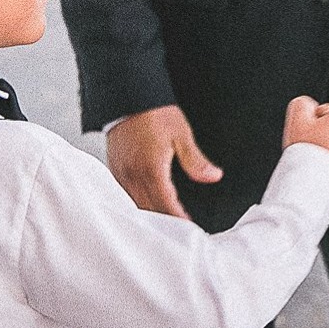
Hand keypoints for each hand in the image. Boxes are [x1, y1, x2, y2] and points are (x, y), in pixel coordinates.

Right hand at [105, 104, 222, 220]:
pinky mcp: (115, 169)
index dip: (178, 220)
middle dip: (165, 223)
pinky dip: (137, 204)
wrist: (128, 96)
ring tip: (166, 223)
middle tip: (180, 231)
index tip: (190, 228)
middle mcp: (133, 175)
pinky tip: (147, 205)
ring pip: (135, 205)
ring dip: (150, 215)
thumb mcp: (181, 135)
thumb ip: (196, 161)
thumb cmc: (154, 112)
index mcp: (151, 169)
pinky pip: (125, 195)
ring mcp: (121, 174)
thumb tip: (213, 177)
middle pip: (149, 210)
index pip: (166, 205)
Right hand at [284, 96, 328, 197]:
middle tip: (314, 148)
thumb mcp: (296, 116)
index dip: (314, 123)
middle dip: (326, 136)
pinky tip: (327, 172)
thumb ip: (304, 103)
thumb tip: (310, 107)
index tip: (309, 135)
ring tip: (319, 162)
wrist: (308, 187)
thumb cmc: (304, 152)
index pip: (327, 113)